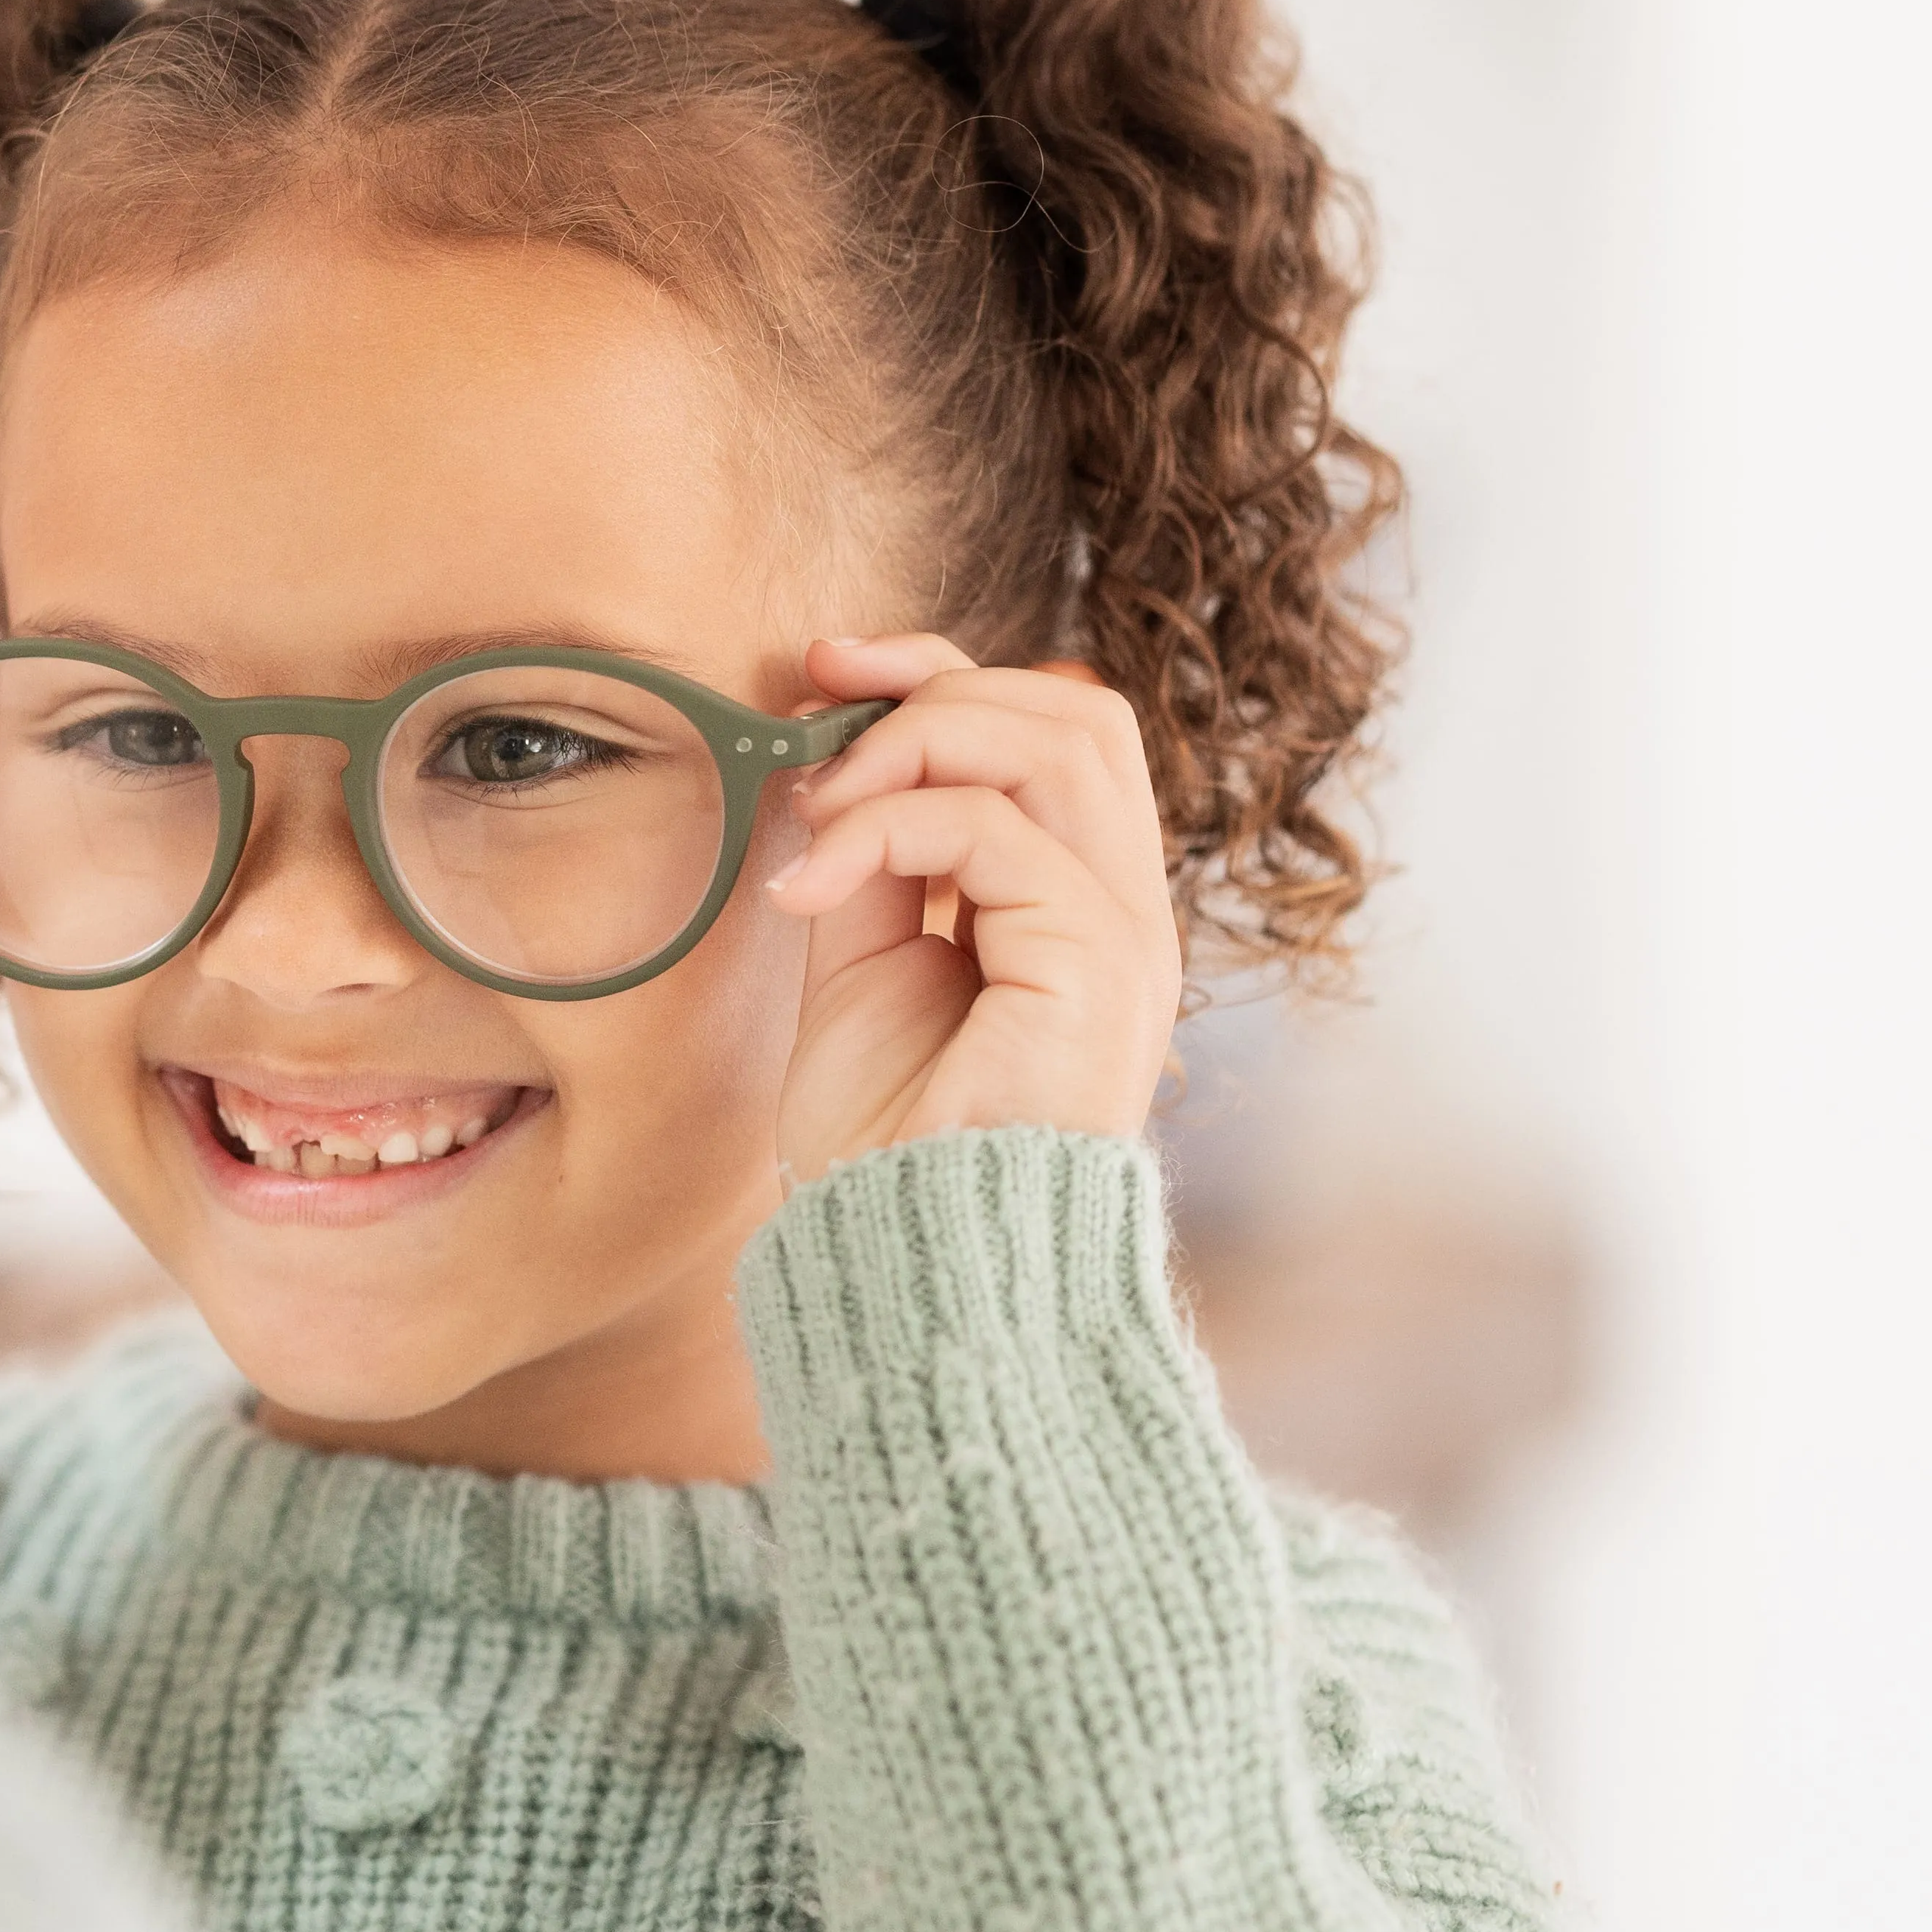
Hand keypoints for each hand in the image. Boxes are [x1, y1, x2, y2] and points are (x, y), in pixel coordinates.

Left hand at [758, 636, 1182, 1175]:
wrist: (909, 1258)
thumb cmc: (887, 1141)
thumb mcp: (864, 965)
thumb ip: (874, 863)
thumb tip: (840, 761)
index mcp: (1079, 907)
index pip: (1051, 730)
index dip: (941, 678)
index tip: (827, 673)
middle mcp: (1122, 910)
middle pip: (1073, 711)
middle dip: (935, 686)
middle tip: (820, 710)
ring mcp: (1126, 935)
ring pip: (1056, 742)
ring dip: (914, 746)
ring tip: (820, 810)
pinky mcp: (1099, 964)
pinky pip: (996, 833)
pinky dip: (884, 829)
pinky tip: (805, 885)